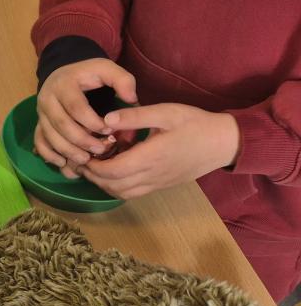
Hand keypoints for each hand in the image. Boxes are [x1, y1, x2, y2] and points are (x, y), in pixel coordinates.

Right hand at [35, 58, 137, 178]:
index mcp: (63, 85)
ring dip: (68, 151)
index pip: (76, 107)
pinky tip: (64, 163)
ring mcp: (41, 113)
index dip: (92, 122)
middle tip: (101, 150)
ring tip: (86, 160)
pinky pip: (39, 142)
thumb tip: (131, 99)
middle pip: (61, 125)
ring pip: (50, 136)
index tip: (109, 131)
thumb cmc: (88, 74)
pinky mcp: (39, 124)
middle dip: (82, 141)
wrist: (65, 75)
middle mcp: (47, 99)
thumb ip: (122, 80)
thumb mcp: (106, 69)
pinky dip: (50, 155)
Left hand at [79, 103, 239, 199]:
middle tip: (81, 159)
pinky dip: (117, 186)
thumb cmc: (195, 123)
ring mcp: (158, 183)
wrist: (225, 142)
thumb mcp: (165, 112)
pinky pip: (133, 193)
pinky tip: (113, 171)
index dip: (93, 166)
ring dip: (104, 183)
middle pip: (113, 185)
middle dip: (93, 175)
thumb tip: (105, 120)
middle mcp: (153, 175)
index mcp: (151, 157)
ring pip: (122, 193)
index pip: (112, 171)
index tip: (82, 152)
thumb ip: (135, 116)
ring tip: (94, 165)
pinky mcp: (162, 185)